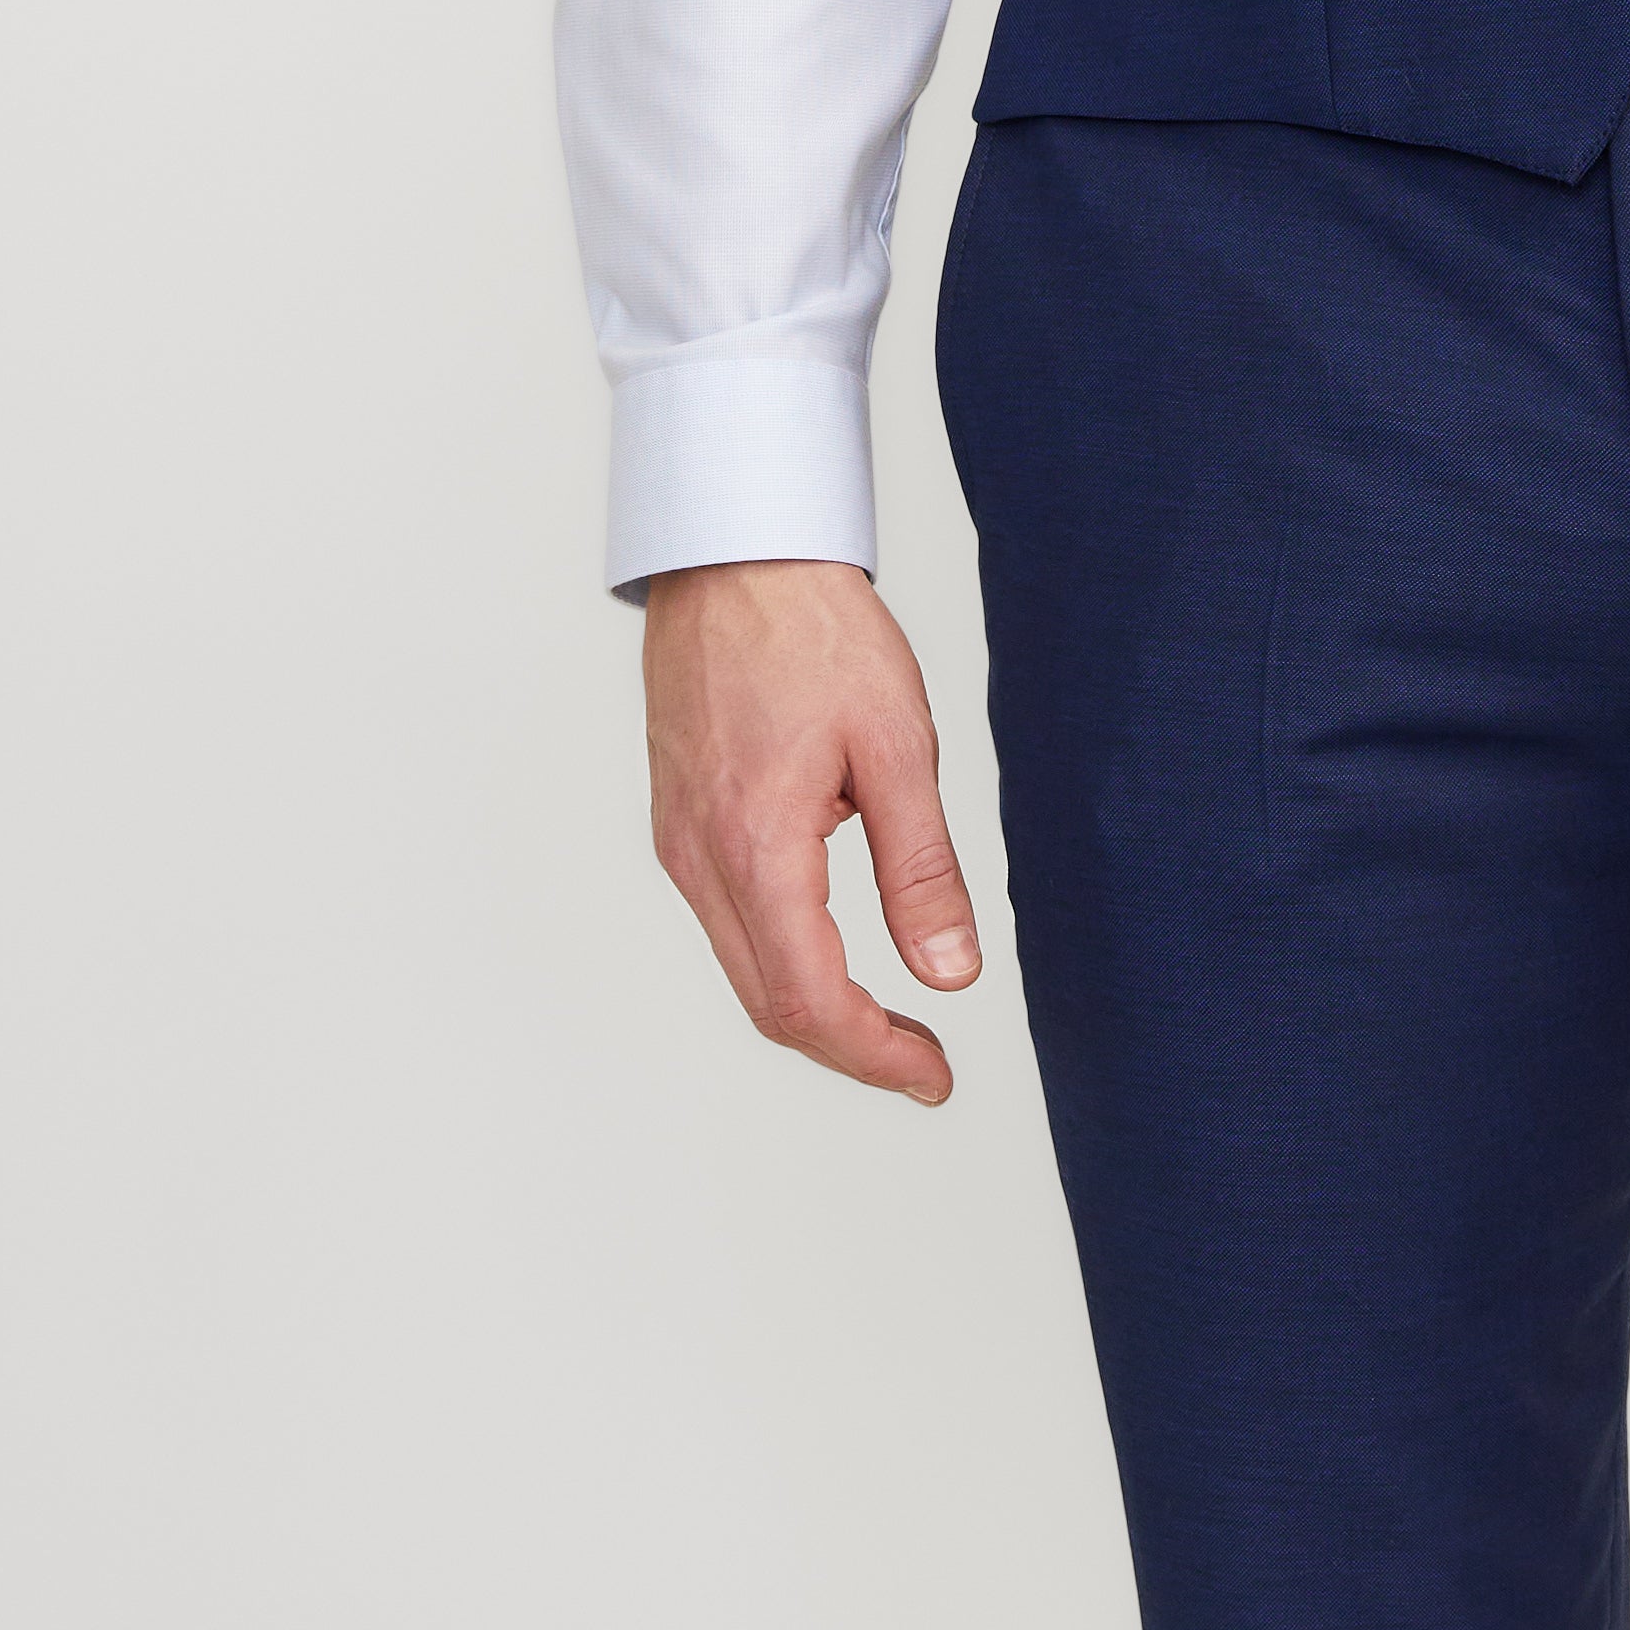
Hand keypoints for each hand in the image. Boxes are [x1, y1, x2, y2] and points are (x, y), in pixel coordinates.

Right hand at [642, 559, 980, 1101]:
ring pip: (743, 967)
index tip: (933, 1074)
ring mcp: (680, 843)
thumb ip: (922, 868)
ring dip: (814, 1005)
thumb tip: (950, 972)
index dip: (874, 1055)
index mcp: (756, 847)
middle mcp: (701, 859)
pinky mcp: (679, 821)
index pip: (810, 1000)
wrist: (735, 555)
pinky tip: (834, 942)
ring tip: (892, 1010)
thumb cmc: (815, 631)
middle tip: (925, 1057)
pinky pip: (726, 919)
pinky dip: (782, 955)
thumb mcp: (896, 744)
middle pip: (769, 1002)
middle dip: (849, 1045)